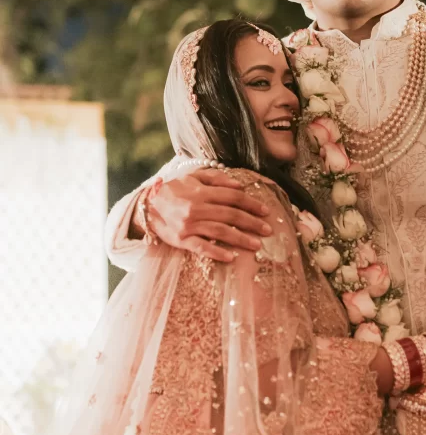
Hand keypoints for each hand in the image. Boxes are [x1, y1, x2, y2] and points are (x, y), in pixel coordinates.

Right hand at [146, 169, 272, 262]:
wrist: (147, 206)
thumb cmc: (174, 189)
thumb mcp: (193, 176)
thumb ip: (216, 179)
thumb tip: (239, 186)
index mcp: (201, 191)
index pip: (233, 197)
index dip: (252, 204)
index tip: (266, 211)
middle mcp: (196, 208)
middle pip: (231, 215)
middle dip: (252, 223)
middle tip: (268, 230)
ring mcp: (189, 225)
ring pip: (220, 232)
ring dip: (241, 238)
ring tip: (257, 244)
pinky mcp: (181, 240)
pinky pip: (201, 247)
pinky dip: (217, 252)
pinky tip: (231, 257)